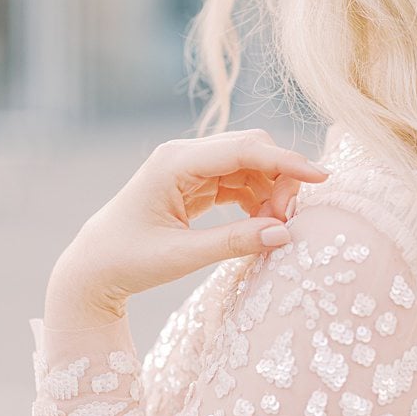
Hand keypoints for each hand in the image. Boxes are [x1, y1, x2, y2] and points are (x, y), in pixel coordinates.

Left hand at [44, 129, 329, 329]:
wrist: (93, 267)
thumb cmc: (128, 260)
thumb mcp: (181, 256)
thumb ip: (233, 243)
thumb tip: (285, 234)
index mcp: (175, 162)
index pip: (243, 149)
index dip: (286, 161)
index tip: (323, 178)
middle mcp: (182, 156)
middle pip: (250, 148)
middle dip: (280, 178)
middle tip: (287, 222)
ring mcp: (187, 167)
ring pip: (247, 164)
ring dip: (270, 190)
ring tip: (272, 229)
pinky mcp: (192, 183)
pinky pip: (236, 181)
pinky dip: (255, 199)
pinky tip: (260, 225)